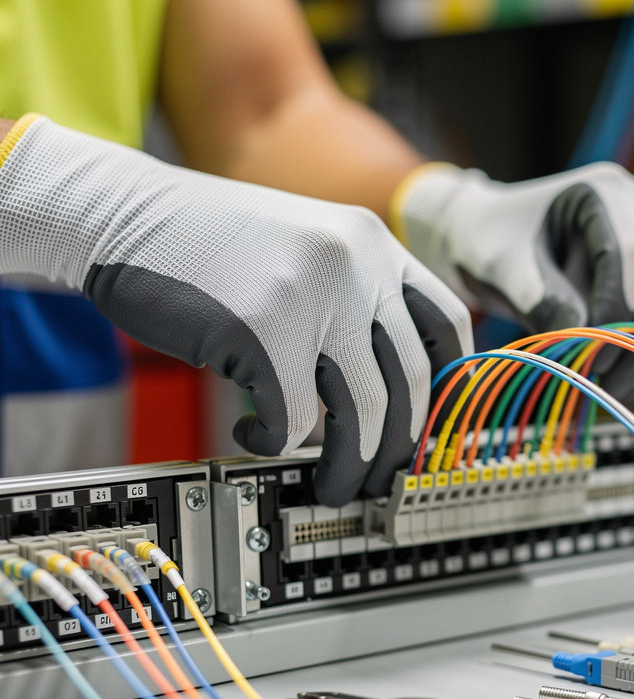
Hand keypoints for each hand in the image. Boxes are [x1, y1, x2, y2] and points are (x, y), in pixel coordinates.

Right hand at [0, 116, 470, 504]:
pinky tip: (252, 431)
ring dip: (348, 465)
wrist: (121, 215)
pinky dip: (276, 441)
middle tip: (377, 479)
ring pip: (363, 412)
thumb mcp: (306, 250)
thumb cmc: (210, 246)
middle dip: (396, 449)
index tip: (427, 426)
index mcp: (372, 243)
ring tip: (331, 483)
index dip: (445, 388)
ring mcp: (312, 295)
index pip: (448, 325)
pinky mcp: (262, 330)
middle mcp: (355, 264)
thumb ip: (355, 300)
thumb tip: (394, 389)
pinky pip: (295, 419)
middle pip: (409, 383)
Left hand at [394, 161, 633, 398]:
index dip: (617, 311)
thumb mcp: (503, 267)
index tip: (588, 354)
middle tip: (602, 378)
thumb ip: (540, 300)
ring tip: (610, 387)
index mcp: (606, 191)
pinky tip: (621, 382)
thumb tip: (585, 344)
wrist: (492, 241)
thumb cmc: (492, 243)